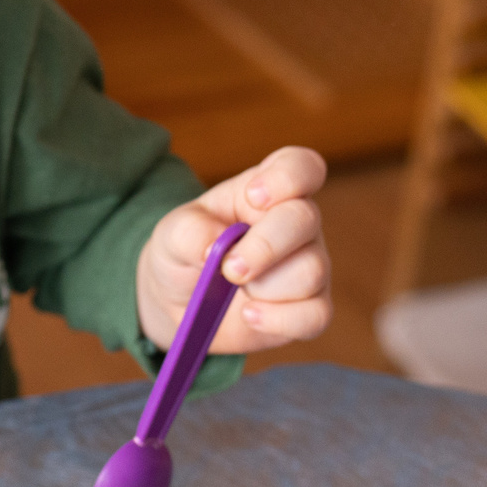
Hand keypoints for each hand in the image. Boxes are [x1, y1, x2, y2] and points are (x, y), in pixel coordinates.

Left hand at [137, 146, 330, 356]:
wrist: (179, 302)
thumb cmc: (184, 252)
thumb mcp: (171, 234)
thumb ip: (189, 232)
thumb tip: (216, 247)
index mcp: (265, 191)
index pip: (301, 167)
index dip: (287, 177)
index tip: (254, 197)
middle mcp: (295, 224)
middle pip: (306, 220)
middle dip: (264, 246)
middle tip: (229, 268)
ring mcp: (308, 265)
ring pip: (311, 271)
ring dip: (264, 287)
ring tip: (235, 290)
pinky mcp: (310, 308)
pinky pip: (315, 314)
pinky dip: (279, 319)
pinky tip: (250, 315)